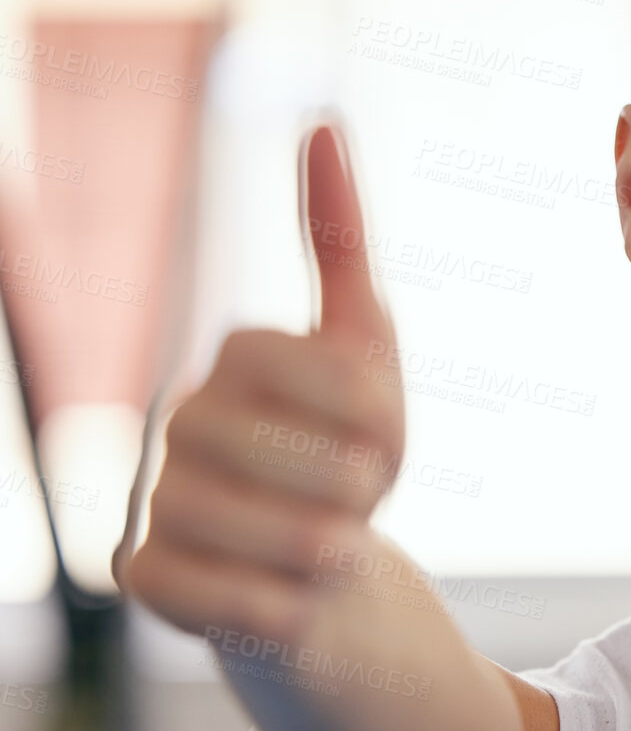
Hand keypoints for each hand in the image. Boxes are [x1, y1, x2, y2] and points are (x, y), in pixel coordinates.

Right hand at [120, 124, 406, 640]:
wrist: (328, 581)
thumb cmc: (350, 457)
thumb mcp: (369, 356)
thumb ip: (341, 244)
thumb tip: (320, 123)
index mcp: (232, 359)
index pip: (311, 364)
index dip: (372, 410)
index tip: (385, 436)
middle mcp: (177, 420)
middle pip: (298, 454)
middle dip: (358, 486)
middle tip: (359, 503)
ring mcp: (154, 500)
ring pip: (266, 530)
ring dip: (331, 551)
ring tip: (333, 552)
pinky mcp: (146, 580)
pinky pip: (231, 600)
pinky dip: (289, 607)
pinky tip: (293, 601)